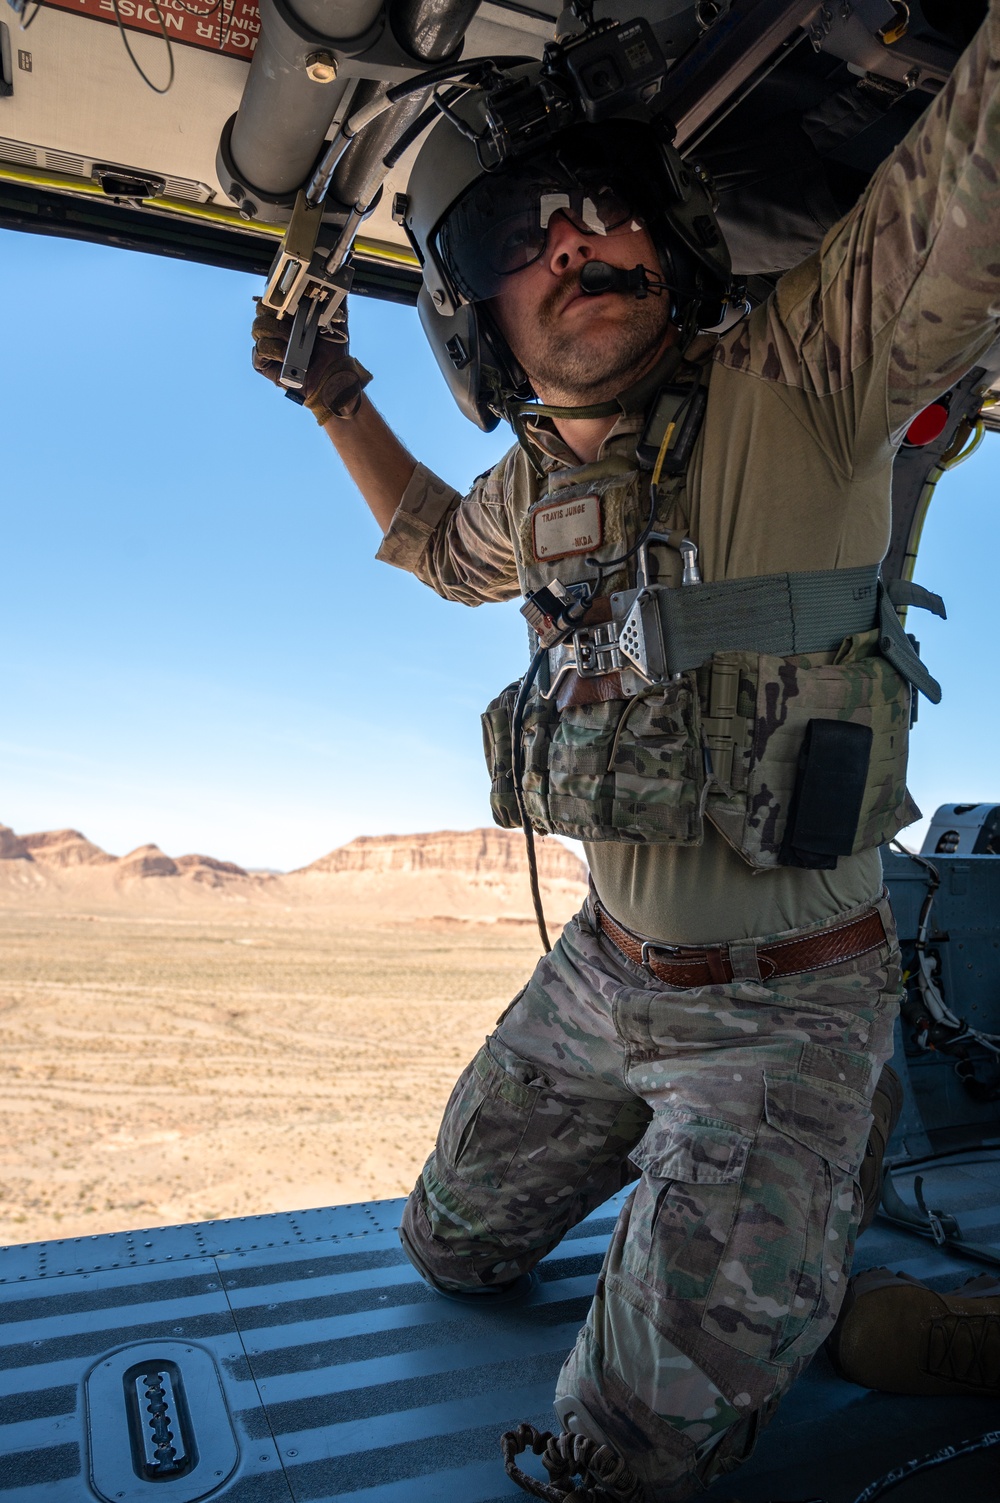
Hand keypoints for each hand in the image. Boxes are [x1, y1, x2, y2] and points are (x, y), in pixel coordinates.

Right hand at [251, 298, 372, 422]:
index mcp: (289, 316)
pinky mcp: (262, 362)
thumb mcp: (338, 321)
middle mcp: (275, 328)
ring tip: (294, 343)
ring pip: (258, 327)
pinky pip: (260, 348)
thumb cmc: (333, 353)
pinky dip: (275, 350)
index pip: (272, 297)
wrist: (331, 379)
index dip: (278, 296)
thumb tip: (338, 279)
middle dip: (277, 313)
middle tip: (294, 322)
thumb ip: (335, 300)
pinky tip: (287, 356)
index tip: (290, 300)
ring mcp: (268, 344)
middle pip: (261, 309)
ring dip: (279, 333)